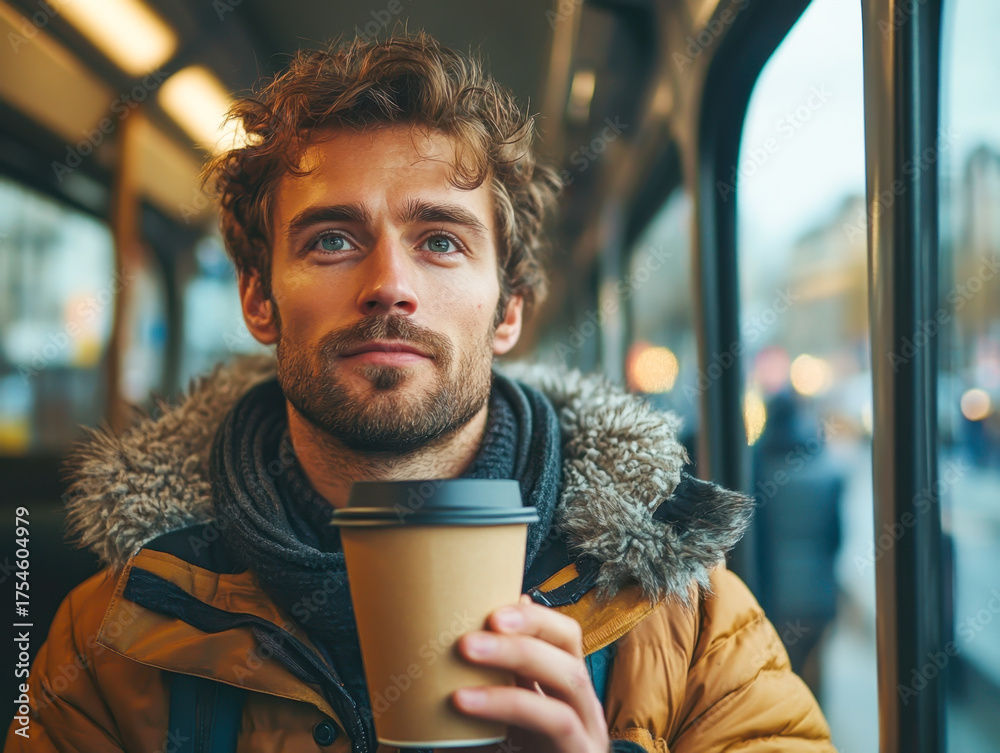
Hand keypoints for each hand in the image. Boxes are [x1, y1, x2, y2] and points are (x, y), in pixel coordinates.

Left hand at [440, 594, 609, 752]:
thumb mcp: (495, 730)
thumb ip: (486, 692)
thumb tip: (450, 650)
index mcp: (562, 692)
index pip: (562, 635)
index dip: (532, 616)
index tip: (489, 606)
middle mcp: (582, 707)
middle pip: (568, 648)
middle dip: (523, 629)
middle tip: (473, 628)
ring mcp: (587, 734)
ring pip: (569, 678)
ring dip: (517, 656)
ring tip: (466, 649)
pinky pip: (555, 723)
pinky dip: (509, 702)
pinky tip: (465, 701)